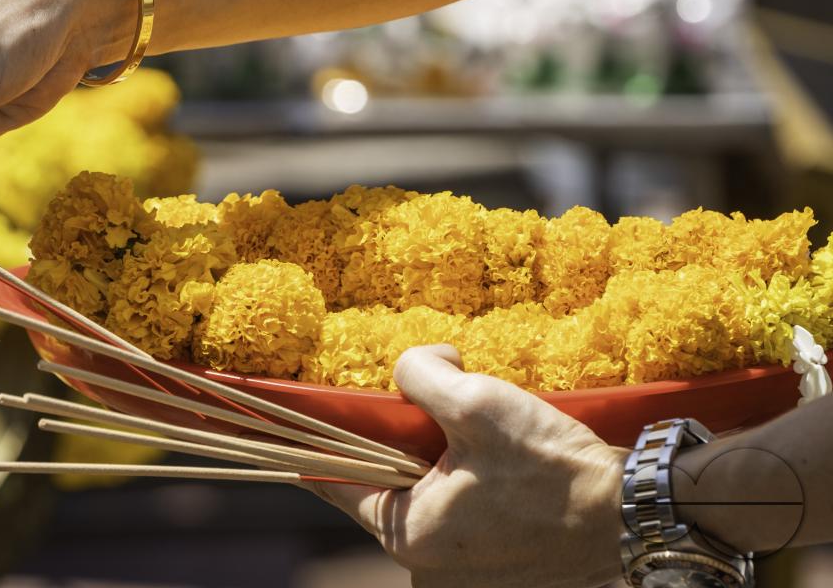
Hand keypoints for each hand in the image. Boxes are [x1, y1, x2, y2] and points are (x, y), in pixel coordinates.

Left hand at [309, 345, 625, 587]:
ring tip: (480, 433)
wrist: (635, 517)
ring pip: (429, 497)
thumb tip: (413, 365)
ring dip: (442, 460)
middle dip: (402, 442)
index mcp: (409, 533)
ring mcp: (464, 570)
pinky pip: (462, 512)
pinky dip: (470, 481)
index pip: (338, 482)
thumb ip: (421, 375)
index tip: (297, 421)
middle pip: (389, 486)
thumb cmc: (553, 468)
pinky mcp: (497, 564)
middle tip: (431, 406)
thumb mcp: (478, 403)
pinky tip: (503, 459)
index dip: (320, 444)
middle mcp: (428, 564)